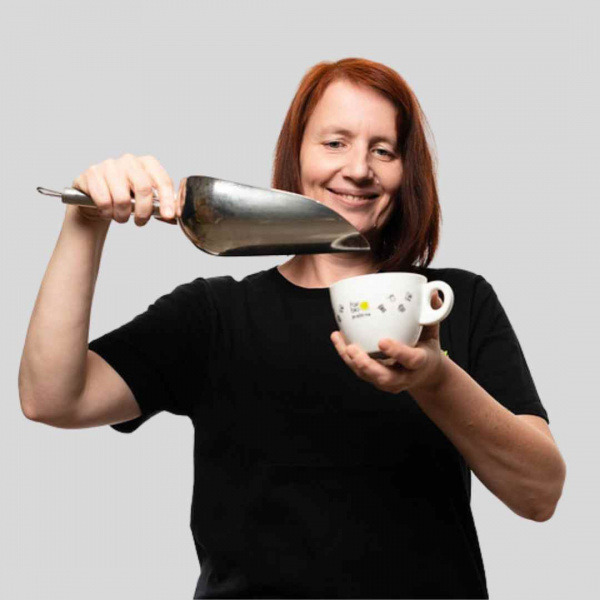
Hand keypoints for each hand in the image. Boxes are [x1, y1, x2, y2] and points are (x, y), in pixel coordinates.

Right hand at [70, 154, 177, 225]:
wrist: (96, 197)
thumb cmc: (126, 197)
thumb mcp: (145, 199)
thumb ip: (161, 205)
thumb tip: (174, 215)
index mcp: (147, 163)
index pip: (162, 180)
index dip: (167, 200)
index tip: (168, 215)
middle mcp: (129, 161)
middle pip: (144, 188)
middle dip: (144, 211)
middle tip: (140, 221)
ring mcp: (109, 165)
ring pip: (122, 198)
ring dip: (122, 215)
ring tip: (120, 216)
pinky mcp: (92, 174)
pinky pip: (104, 201)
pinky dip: (107, 212)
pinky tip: (107, 211)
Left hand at [330, 291, 447, 394]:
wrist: (425, 374)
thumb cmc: (427, 348)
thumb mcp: (433, 331)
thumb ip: (433, 313)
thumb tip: (432, 292)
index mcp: (420, 362)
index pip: (411, 360)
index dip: (397, 352)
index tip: (382, 341)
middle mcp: (404, 376)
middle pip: (384, 377)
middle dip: (366, 365)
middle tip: (353, 349)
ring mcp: (388, 380)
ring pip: (367, 375)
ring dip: (351, 360)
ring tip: (340, 340)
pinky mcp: (375, 379)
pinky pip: (358, 370)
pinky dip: (346, 355)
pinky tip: (338, 339)